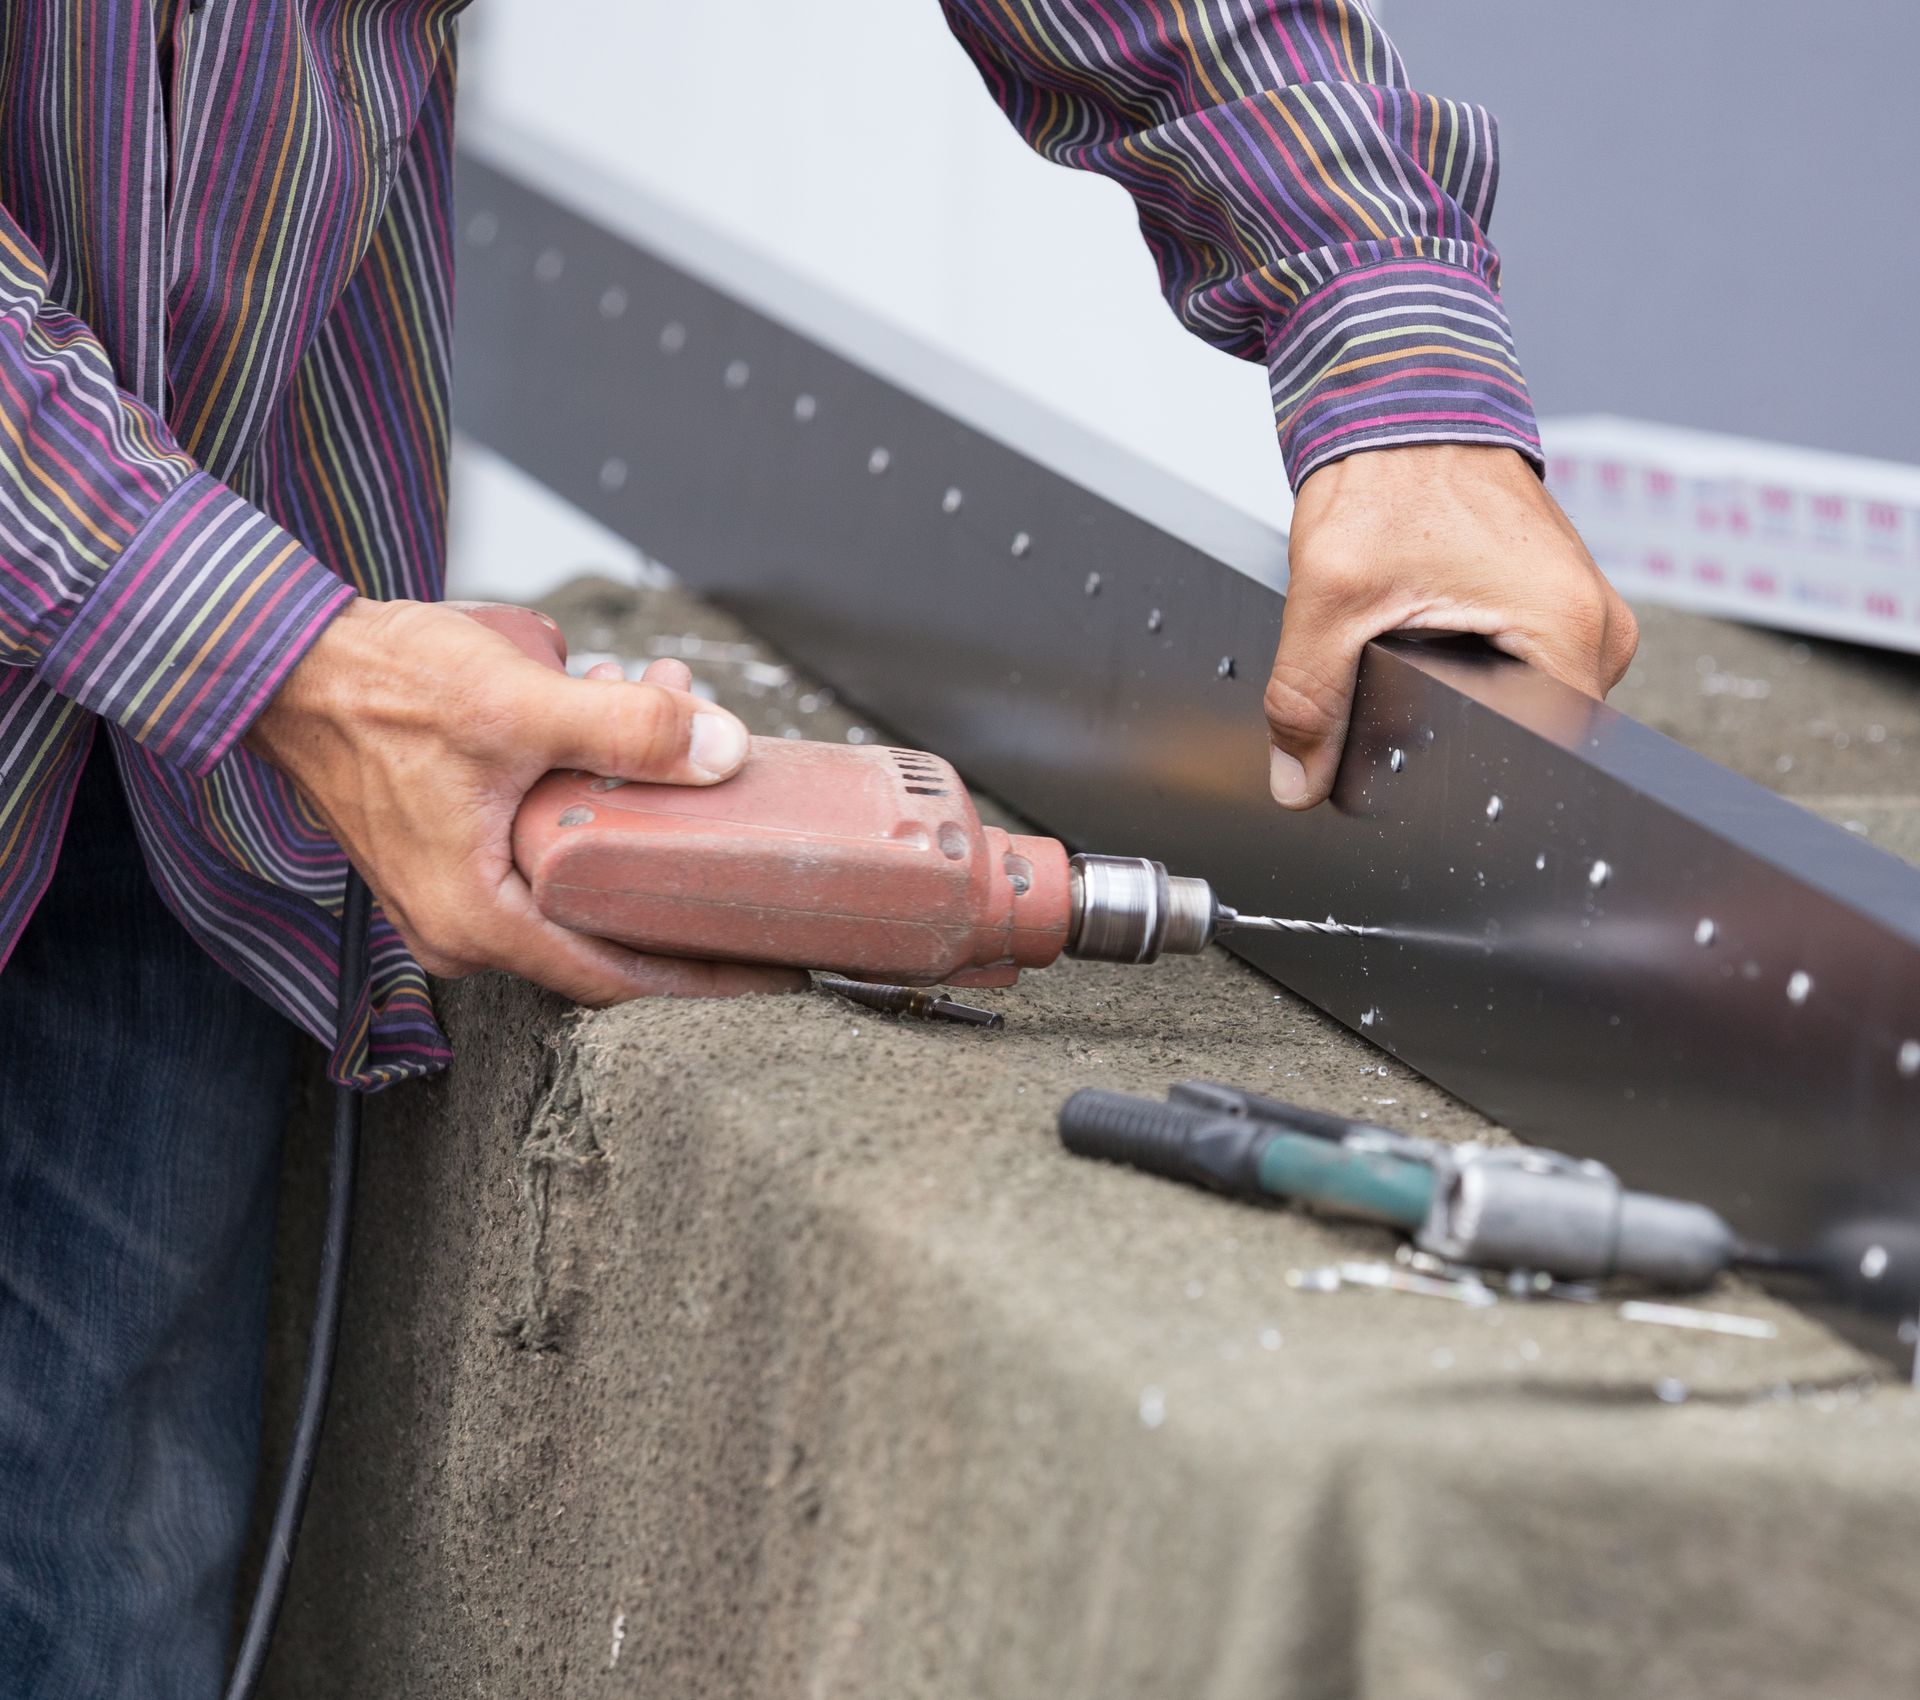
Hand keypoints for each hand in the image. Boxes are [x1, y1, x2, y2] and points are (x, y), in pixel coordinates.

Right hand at [247, 597, 807, 1002]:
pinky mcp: (453, 854)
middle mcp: (466, 928)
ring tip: (670, 702)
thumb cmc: (377, 689)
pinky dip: (588, 784)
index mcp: (481, 922)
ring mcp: (456, 896)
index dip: (707, 976)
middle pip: (609, 917)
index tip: (777, 971)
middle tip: (735, 794)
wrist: (282, 661)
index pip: (620, 978)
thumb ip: (629, 730)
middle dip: (677, 847)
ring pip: (580, 865)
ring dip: (632, 794)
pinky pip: (547, 839)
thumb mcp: (519, 703)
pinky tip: (613, 706)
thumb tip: (721, 750)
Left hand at [1264, 445, 1638, 808]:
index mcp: (1569, 630)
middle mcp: (1598, 630)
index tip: (1411, 760)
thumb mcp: (1330, 596)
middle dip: (1457, 739)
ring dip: (1465, 708)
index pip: (1537, 755)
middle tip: (1396, 697)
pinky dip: (1475, 677)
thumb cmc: (1386, 476)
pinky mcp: (1559, 611)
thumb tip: (1299, 782)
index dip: (1465, 771)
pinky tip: (1432, 654)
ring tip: (1413, 663)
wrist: (1403, 402)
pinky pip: (1525, 675)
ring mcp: (1584, 620)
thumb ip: (1309, 698)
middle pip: (1532, 739)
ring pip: (1528, 711)